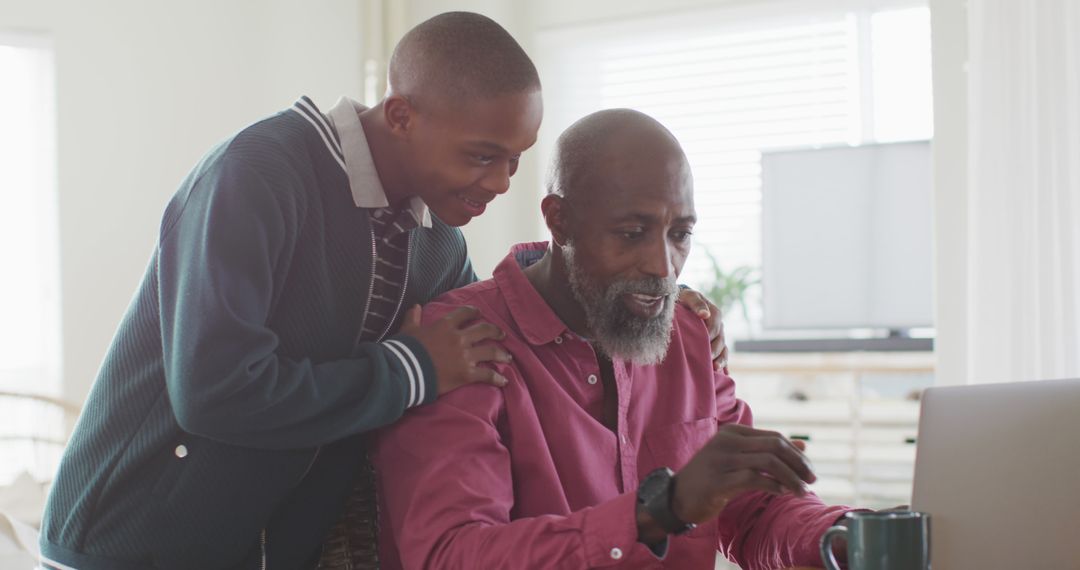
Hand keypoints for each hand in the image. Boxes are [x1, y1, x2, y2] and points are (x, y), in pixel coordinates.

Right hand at [397, 305, 510, 394]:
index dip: (474, 312)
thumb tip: (416, 306)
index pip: (465, 313)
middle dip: (495, 331)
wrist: (406, 371)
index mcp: (445, 325)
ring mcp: (465, 356)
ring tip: (508, 357)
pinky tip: (504, 381)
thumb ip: (413, 316)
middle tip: (502, 334)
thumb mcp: (408, 330)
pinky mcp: (466, 374)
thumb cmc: (405, 351)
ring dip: (501, 353)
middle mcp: (459, 338)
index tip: (479, 314)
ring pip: (490, 351)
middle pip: (484, 330)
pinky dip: (497, 378)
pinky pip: (487, 375)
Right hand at [671, 424, 814, 524]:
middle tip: (813, 480)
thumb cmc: (712, 478)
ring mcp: (721, 460)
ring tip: (802, 492)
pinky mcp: (718, 480)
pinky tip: (782, 493)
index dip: (796, 454)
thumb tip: (803, 446)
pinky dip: (774, 486)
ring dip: (790, 478)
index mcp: (732, 433)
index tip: (810, 471)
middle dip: (798, 464)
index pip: (774, 438)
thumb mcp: (740, 460)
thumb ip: (768, 451)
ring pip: (768, 462)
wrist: (677, 496)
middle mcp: (726, 441)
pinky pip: (754, 479)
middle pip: (774, 446)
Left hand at [676, 288, 726, 371]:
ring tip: (715, 368)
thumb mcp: (689, 296)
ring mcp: (718, 336)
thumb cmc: (683, 299)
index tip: (703, 344)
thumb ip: (696, 303)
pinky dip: (724, 364)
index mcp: (714, 313)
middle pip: (720, 339)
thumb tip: (704, 314)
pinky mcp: (715, 344)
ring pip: (723, 349)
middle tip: (706, 359)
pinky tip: (723, 374)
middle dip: (714, 350)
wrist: (681, 303)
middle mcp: (718, 325)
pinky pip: (723, 355)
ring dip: (721, 359)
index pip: (715, 325)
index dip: (710, 334)